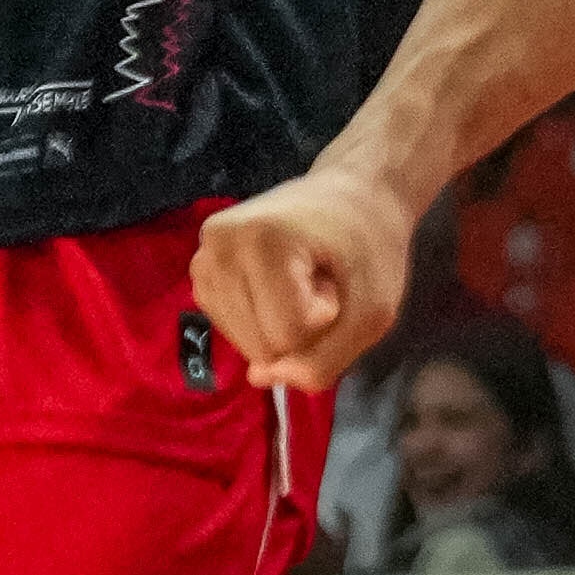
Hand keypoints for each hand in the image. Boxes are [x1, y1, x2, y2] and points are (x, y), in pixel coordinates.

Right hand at [192, 162, 412, 393]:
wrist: (353, 194)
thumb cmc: (370, 245)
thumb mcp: (373, 311)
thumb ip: (325, 360)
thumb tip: (259, 379)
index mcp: (260, 241)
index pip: (287, 336)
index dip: (325, 319)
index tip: (335, 278)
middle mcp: (217, 247)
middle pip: (262, 346)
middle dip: (301, 329)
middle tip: (320, 281)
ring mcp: (202, 258)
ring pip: (246, 345)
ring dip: (282, 328)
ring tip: (301, 281)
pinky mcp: (200, 272)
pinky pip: (233, 332)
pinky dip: (262, 323)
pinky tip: (279, 288)